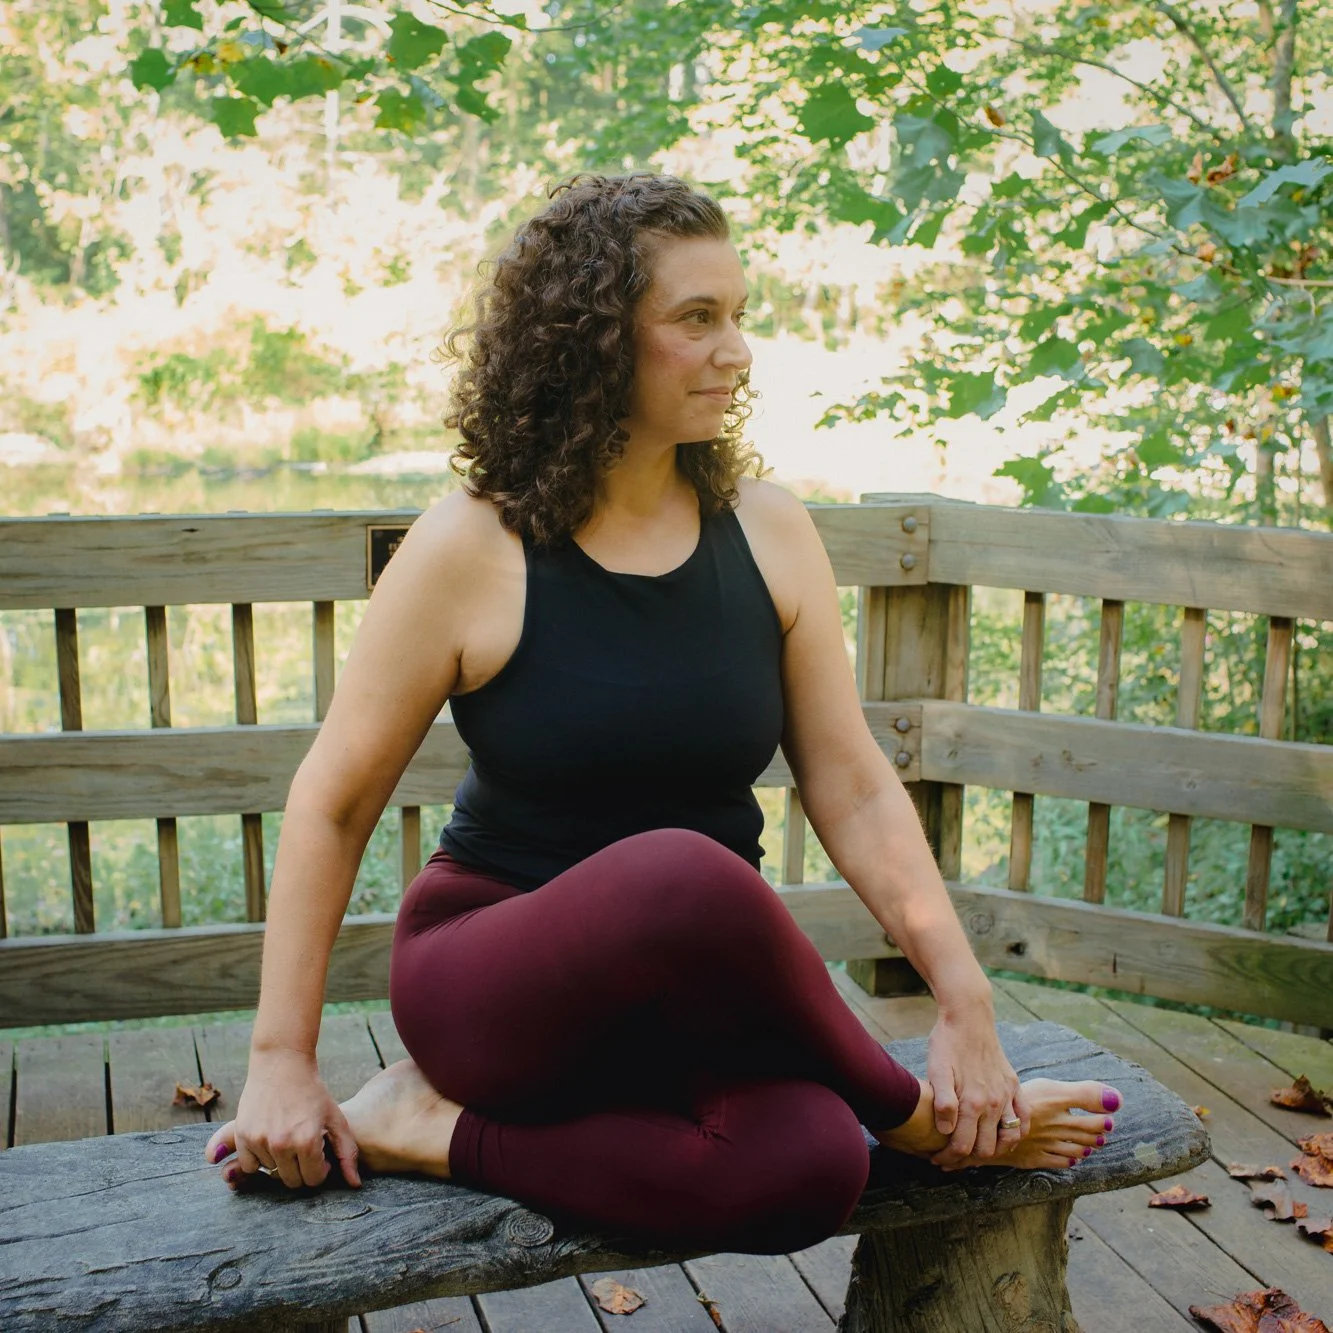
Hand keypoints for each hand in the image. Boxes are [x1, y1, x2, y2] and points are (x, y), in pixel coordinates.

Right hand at [203, 1048, 361, 1190]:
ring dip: (279, 1161)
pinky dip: (258, 1158)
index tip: (319, 1154)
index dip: (319, 1169)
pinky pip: (249, 1165)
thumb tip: (355, 1184)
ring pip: (270, 1173)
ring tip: (287, 1137)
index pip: (313, 1180)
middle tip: (303, 1147)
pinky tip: (269, 1140)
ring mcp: (260, 1140)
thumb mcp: (336, 1118)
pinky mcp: (243, 1135)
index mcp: (308, 1141)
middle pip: (291, 1181)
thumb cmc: (313, 1092)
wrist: (282, 1064)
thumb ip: (347, 1152)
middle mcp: (282, 1144)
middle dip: (301, 1169)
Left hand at [925, 1004, 1026, 1168]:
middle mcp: (994, 1103)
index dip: (948, 1158)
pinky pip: (1024, 1119)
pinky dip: (1016, 1134)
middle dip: (967, 1159)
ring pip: (1008, 1140)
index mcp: (972, 1102)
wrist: (969, 1016)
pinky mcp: (1015, 1086)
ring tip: (974, 1150)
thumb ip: (942, 1102)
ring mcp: (1007, 1095)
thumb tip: (946, 1131)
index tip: (937, 1159)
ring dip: (992, 1150)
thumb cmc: (947, 1041)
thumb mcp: (936, 1069)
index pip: (962, 1146)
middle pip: (986, 1149)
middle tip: (951, 1159)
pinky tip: (1004, 1138)